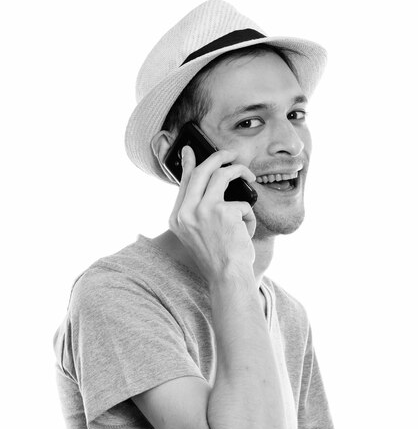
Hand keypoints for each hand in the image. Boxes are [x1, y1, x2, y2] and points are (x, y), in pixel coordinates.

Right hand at [168, 145, 256, 283]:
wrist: (227, 277)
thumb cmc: (218, 259)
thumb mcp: (199, 234)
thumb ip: (199, 211)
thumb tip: (212, 183)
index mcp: (176, 219)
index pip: (183, 184)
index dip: (188, 165)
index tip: (190, 151)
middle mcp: (185, 213)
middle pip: (200, 172)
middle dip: (217, 157)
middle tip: (230, 154)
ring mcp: (202, 211)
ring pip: (221, 175)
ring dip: (239, 170)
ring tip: (250, 174)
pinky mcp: (222, 212)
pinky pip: (242, 203)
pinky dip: (249, 216)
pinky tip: (247, 231)